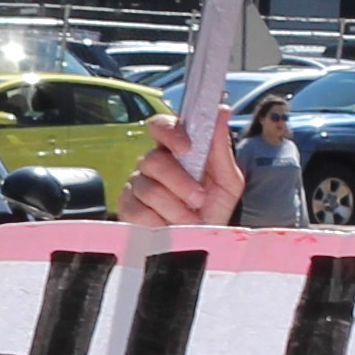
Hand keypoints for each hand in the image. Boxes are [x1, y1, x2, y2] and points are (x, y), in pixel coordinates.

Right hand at [118, 111, 243, 228]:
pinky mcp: (127, 208)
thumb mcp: (227, 180)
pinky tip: (169, 226)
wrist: (203, 243)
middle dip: (180, 182)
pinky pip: (137, 210)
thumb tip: (220, 111)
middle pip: (154, 160)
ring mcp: (137, 186)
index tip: (186, 148)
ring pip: (148, 188)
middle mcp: (153, 164)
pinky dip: (159, 221)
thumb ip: (220, 147)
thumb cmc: (213, 210)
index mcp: (176, 151)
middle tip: (198, 198)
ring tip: (189, 219)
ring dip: (175, 207)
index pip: (161, 126)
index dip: (170, 133)